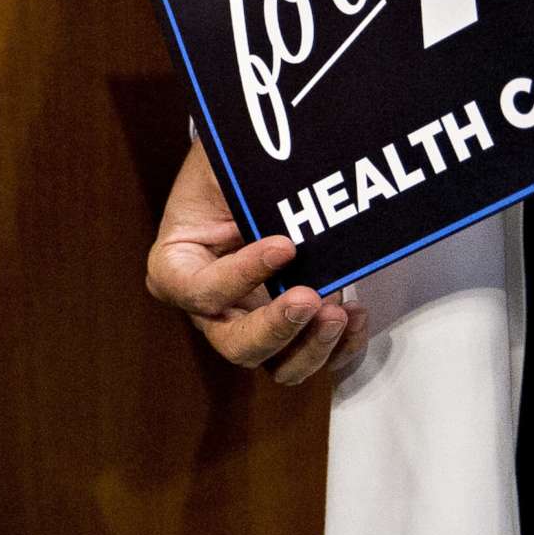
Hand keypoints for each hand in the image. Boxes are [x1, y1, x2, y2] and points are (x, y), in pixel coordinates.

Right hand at [146, 140, 367, 384]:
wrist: (247, 179)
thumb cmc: (227, 172)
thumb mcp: (221, 169)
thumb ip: (240, 185)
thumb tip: (289, 203)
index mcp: (177, 269)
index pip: (201, 291)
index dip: (240, 276)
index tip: (284, 245)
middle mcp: (210, 309)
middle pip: (235, 345)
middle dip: (276, 328)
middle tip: (310, 297)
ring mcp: (250, 324)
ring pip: (275, 365)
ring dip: (310, 347)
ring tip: (339, 313)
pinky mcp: (287, 331)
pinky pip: (311, 357)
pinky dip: (338, 347)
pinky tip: (356, 315)